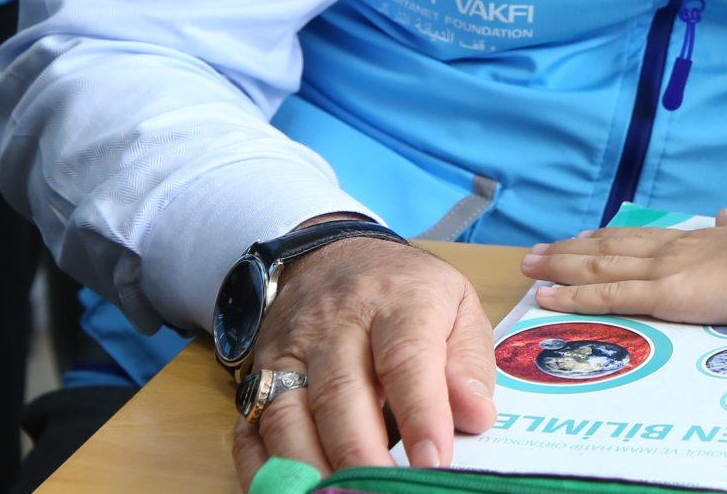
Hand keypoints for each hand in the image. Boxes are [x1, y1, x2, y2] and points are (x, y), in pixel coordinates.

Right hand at [229, 236, 496, 484]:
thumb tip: (477, 417)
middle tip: (383, 493)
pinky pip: (249, 429)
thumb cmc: (405, 292)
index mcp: (399, 302)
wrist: (331, 256)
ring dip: (309, 467)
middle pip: (340, 394)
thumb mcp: (457, 306)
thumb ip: (468, 363)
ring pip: (288, 416)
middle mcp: (337, 325)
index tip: (434, 462)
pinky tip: (284, 492)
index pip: (406, 358)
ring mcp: (290, 352)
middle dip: (360, 454)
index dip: (420, 413)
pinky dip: (261, 468)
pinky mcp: (258, 377)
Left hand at [522, 209, 726, 323]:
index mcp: (696, 239)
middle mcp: (670, 250)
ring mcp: (662, 271)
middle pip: (608, 249)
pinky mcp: (661, 295)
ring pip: (596, 268)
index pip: (640, 238)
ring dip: (559, 267)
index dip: (606, 238)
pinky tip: (546, 296)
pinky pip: (605, 298)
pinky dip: (571, 297)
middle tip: (536, 251)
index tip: (582, 235)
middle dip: (569, 251)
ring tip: (529, 265)